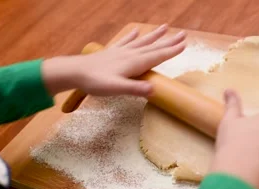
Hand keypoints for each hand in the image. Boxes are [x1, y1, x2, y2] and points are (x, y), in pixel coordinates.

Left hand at [42, 24, 185, 95]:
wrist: (74, 72)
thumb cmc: (95, 82)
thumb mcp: (116, 88)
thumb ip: (134, 88)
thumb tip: (153, 90)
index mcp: (134, 63)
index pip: (157, 56)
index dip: (171, 51)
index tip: (184, 44)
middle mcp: (130, 54)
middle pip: (153, 47)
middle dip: (169, 41)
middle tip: (183, 34)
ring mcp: (121, 52)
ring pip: (142, 42)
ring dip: (154, 35)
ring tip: (165, 27)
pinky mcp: (112, 52)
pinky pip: (126, 42)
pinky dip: (133, 36)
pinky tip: (136, 31)